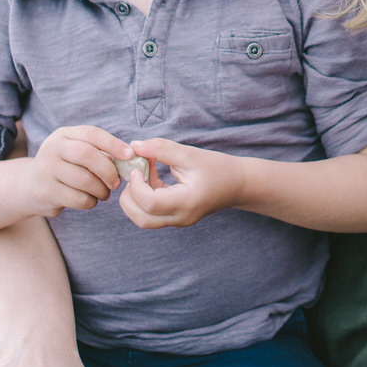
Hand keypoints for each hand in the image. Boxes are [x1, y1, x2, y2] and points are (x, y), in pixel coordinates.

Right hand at [21, 124, 130, 217]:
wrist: (29, 186)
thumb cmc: (64, 167)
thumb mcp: (76, 152)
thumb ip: (99, 152)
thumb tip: (130, 158)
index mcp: (64, 135)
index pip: (92, 134)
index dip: (113, 144)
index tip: (130, 155)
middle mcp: (53, 149)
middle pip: (88, 155)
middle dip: (108, 170)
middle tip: (116, 182)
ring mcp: (46, 170)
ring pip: (84, 180)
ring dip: (101, 189)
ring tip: (104, 193)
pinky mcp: (46, 191)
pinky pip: (77, 198)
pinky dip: (91, 201)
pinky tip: (91, 200)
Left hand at [118, 137, 240, 228]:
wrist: (237, 184)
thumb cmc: (217, 167)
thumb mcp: (190, 154)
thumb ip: (161, 149)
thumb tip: (134, 145)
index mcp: (187, 202)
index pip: (150, 203)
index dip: (137, 185)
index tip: (138, 166)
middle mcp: (181, 217)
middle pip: (141, 218)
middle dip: (129, 197)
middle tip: (134, 173)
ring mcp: (178, 221)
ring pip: (143, 220)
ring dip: (134, 199)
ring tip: (143, 175)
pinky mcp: (175, 219)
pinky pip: (151, 215)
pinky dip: (143, 199)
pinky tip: (151, 178)